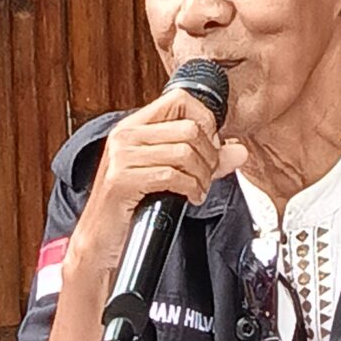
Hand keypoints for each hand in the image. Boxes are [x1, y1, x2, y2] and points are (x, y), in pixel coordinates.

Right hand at [69, 87, 247, 279]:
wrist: (100, 241)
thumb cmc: (131, 208)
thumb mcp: (169, 176)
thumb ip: (204, 160)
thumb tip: (240, 151)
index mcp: (134, 127)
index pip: (180, 99)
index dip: (205, 121)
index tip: (209, 146)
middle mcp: (125, 136)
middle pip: (189, 128)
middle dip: (210, 156)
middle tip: (208, 175)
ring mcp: (121, 157)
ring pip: (185, 152)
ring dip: (202, 176)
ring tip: (199, 189)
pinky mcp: (121, 180)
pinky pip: (171, 175)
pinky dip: (190, 189)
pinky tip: (190, 198)